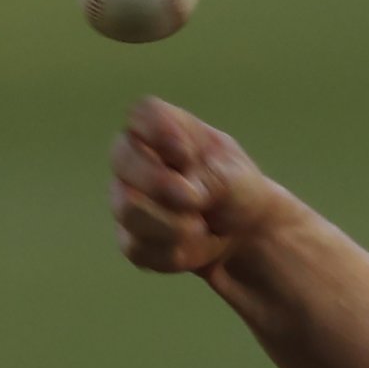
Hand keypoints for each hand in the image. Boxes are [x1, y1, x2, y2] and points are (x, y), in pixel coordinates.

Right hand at [108, 97, 286, 274]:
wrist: (248, 238)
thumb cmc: (239, 193)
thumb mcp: (235, 177)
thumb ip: (209, 177)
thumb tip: (187, 196)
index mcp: (166, 129)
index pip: (143, 113)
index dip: (159, 133)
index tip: (188, 156)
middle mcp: (137, 158)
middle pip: (120, 156)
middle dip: (160, 184)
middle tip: (196, 200)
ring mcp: (127, 198)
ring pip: (128, 209)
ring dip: (174, 225)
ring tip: (202, 227)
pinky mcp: (131, 239)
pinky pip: (138, 248)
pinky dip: (174, 254)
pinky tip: (196, 247)